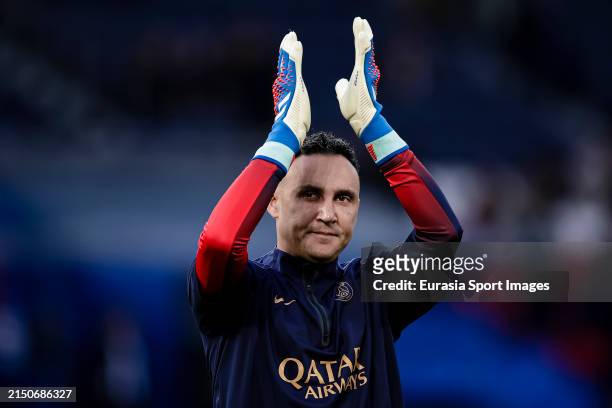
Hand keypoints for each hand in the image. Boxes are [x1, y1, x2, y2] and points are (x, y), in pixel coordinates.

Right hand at [254, 32, 309, 171]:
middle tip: (290, 35)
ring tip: (291, 35)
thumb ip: (297, 106)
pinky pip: (294, 66)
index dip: (289, 59)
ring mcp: (288, 84)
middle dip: (287, 48)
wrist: (289, 133)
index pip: (288, 71)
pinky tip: (296, 44)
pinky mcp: (292, 85)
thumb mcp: (298, 113)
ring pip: (288, 62)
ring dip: (289, 47)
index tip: (292, 47)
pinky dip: (295, 55)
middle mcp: (286, 85)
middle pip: (286, 63)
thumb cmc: (295, 128)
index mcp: (289, 91)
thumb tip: (297, 109)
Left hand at [335, 17, 406, 163]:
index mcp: (360, 73)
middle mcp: (365, 70)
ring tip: (363, 22)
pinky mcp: (364, 75)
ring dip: (364, 35)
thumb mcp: (344, 97)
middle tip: (361, 20)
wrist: (362, 120)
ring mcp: (366, 72)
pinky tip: (363, 34)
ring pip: (366, 49)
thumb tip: (339, 83)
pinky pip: (363, 57)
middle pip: (364, 47)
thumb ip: (342, 88)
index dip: (359, 37)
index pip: (359, 51)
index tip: (358, 25)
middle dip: (363, 33)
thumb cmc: (355, 111)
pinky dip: (363, 45)